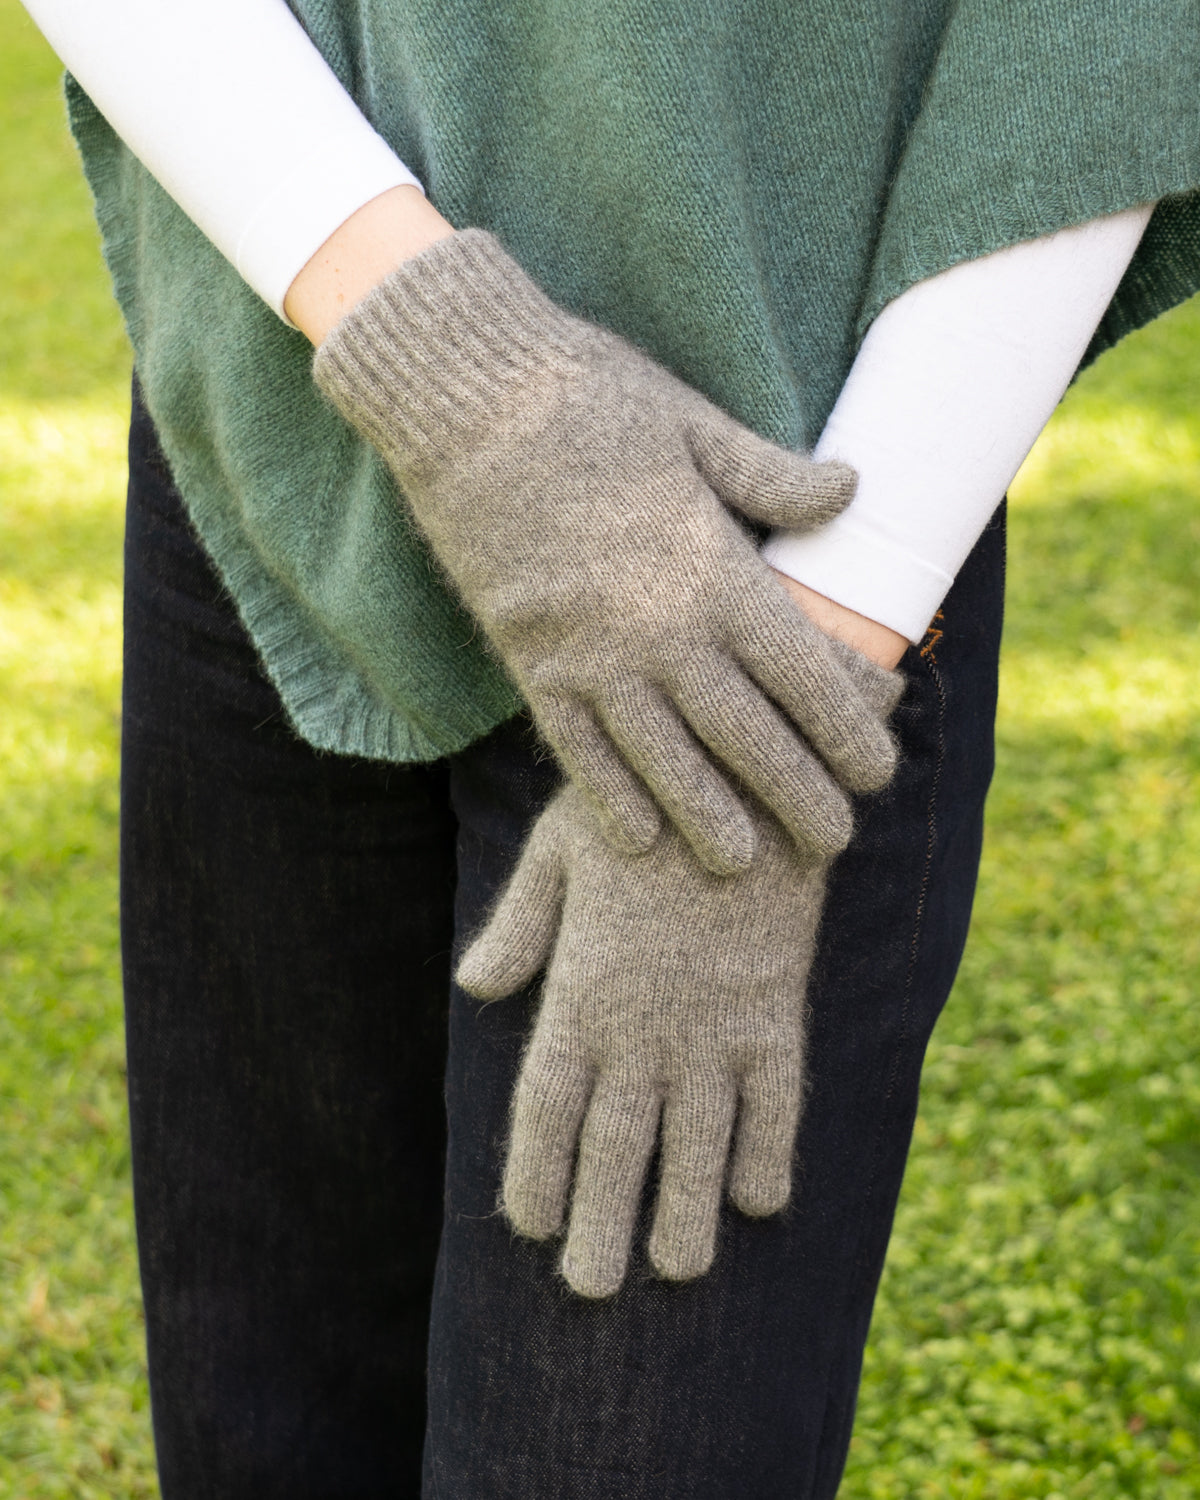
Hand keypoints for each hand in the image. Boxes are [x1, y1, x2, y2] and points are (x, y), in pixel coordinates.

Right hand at [314, 230, 899, 872]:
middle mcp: (660, 627)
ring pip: (663, 759)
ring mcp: (590, 652)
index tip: (877, 773)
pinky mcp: (530, 659)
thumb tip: (851, 493)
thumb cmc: (590, 399)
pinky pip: (575, 747)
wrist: (466, 400)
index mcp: (712, 569)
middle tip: (832, 844)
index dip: (846, 731)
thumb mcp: (695, 424)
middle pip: (745, 734)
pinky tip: (636, 837)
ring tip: (742, 866)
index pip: (801, 673)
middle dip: (795, 794)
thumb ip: (772, 477)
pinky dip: (607, 795)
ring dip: (707, 817)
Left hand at [457, 646, 904, 1297]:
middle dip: (603, 1220)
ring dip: (688, 1208)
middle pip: (617, 1144)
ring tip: (679, 1270)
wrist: (745, 776)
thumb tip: (474, 986)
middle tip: (592, 1289)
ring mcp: (715, 1023)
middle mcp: (644, 1024)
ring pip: (698, 1138)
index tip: (530, 1226)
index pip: (548, 1105)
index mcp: (582, 989)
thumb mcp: (559, 850)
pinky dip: (770, 1151)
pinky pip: (774, 1098)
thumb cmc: (641, 809)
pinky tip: (763, 1202)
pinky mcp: (775, 1010)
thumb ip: (519, 926)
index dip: (538, 1172)